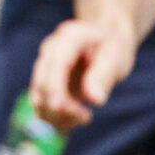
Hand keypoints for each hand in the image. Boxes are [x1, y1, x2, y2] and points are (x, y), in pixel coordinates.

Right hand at [30, 16, 135, 131]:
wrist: (105, 36)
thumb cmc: (112, 45)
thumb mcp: (116, 56)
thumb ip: (104, 75)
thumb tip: (94, 100)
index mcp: (68, 39)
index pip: (55, 67)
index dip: (58, 92)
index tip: (77, 113)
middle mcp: (49, 51)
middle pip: (42, 85)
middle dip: (60, 109)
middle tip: (86, 117)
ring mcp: (43, 65)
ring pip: (38, 98)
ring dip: (56, 116)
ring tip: (83, 117)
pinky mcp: (44, 80)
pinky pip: (41, 104)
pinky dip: (54, 117)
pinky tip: (74, 118)